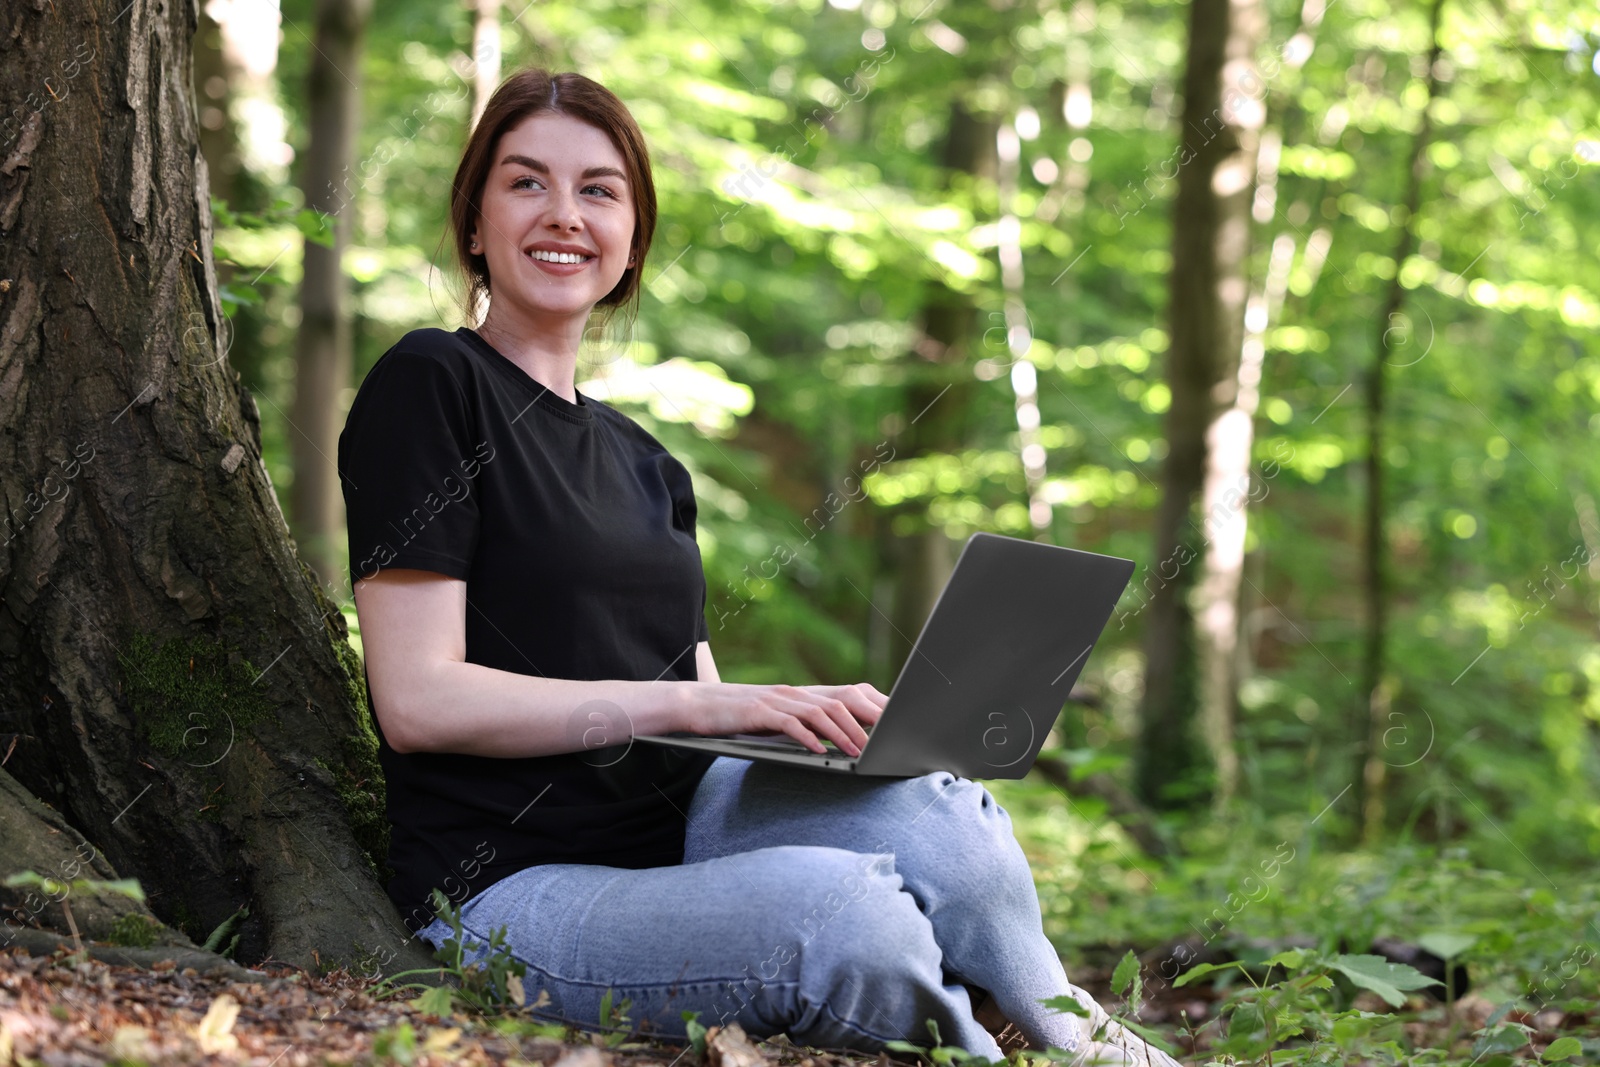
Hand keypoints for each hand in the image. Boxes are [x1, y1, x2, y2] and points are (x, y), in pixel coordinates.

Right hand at [681, 682, 887, 755]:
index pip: (846, 696)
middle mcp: (794, 693)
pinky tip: (820, 753)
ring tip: (858, 752)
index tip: (894, 727)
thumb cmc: (740, 718)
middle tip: (885, 743)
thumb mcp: (777, 718)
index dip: (872, 709)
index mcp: (802, 694)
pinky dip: (807, 739)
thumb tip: (835, 741)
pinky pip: (789, 724)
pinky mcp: (759, 712)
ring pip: (819, 713)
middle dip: (865, 722)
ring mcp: (777, 700)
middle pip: (840, 702)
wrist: (698, 705)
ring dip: (841, 734)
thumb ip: (804, 724)